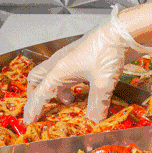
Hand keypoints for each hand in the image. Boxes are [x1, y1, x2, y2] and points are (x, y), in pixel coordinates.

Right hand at [23, 5, 151, 123]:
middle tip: (42, 106)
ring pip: (52, 75)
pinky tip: (82, 89)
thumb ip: (98, 103)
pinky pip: (66, 71)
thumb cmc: (108, 52)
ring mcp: (70, 58)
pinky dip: (68, 83)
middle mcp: (60, 63)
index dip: (34, 107)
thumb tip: (94, 119)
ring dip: (56, 89)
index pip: (40, 93)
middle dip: (37, 94)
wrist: (122, 33)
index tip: (29, 119)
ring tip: (69, 101)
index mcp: (59, 70)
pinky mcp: (82, 57)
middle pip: (38, 78)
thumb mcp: (103, 83)